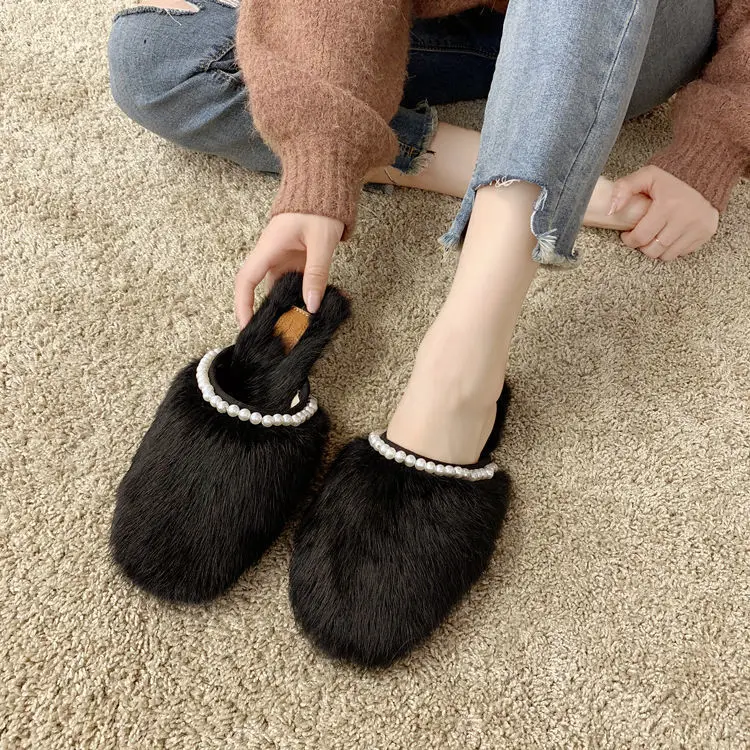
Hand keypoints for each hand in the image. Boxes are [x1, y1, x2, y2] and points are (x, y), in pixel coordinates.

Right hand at [234, 213, 343, 327]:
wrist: (325, 185)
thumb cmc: (320, 208)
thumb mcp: (321, 243)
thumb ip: (316, 274)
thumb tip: (312, 305)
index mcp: (269, 248)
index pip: (245, 280)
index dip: (242, 305)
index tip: (246, 326)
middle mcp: (271, 255)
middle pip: (261, 289)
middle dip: (269, 313)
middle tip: (280, 336)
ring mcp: (283, 257)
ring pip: (281, 288)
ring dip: (291, 305)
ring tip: (304, 325)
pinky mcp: (295, 259)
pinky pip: (296, 281)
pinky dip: (305, 294)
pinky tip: (321, 304)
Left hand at [609, 165, 718, 261]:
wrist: (706, 172)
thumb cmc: (672, 177)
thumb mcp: (647, 175)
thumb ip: (624, 188)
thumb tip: (611, 210)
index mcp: (668, 205)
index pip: (641, 237)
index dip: (629, 240)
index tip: (627, 235)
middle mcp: (685, 219)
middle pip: (653, 250)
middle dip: (642, 246)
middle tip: (641, 236)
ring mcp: (698, 227)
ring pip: (667, 255)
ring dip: (657, 249)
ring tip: (654, 236)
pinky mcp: (706, 233)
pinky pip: (683, 253)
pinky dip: (673, 248)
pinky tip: (670, 235)